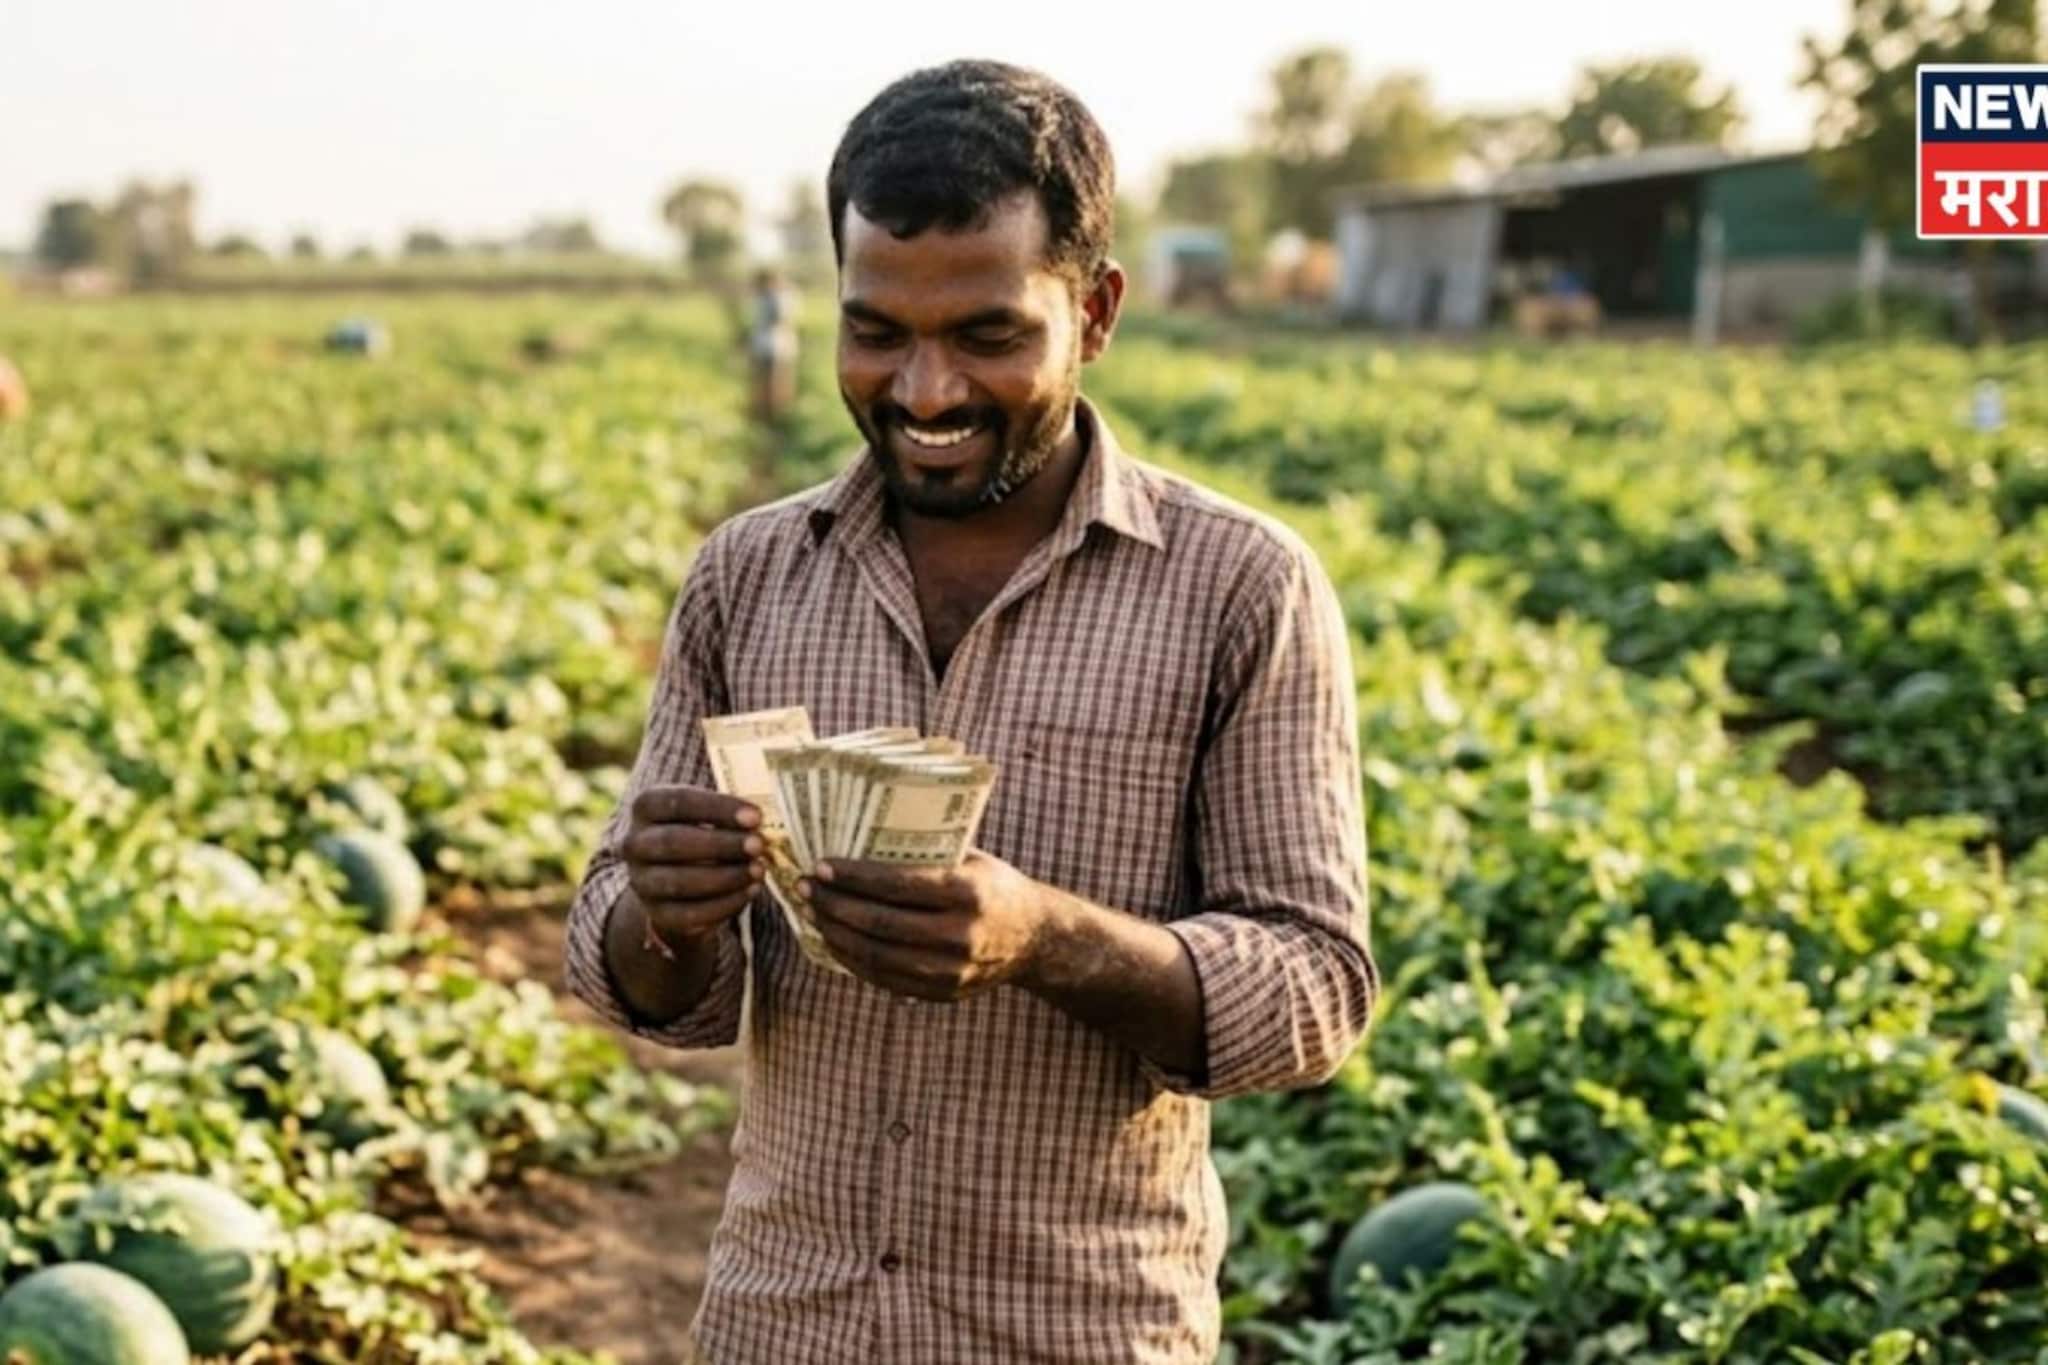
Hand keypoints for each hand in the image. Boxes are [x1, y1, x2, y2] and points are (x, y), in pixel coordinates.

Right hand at [623, 785, 765, 949]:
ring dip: (725, 876)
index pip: (677, 802)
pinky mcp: (657, 914)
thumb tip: (760, 821)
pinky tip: (750, 891)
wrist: (677, 882)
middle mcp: (634, 844)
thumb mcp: (707, 814)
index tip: (754, 816)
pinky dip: (725, 904)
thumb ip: (728, 813)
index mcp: (646, 807)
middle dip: (721, 844)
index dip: (717, 808)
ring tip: (758, 869)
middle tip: (758, 844)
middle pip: (673, 842)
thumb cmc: (700, 833)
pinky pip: (690, 914)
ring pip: (679, 881)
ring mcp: (641, 882)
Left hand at [801, 851, 1052, 1001]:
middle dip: (834, 905)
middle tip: (807, 887)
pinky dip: (853, 959)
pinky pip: (885, 979)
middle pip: (880, 923)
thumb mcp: (971, 859)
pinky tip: (836, 940)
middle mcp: (960, 934)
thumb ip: (927, 852)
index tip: (822, 866)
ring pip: (876, 956)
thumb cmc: (993, 887)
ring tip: (814, 913)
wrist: (1035, 938)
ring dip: (836, 934)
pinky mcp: (942, 992)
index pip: (897, 885)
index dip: (854, 877)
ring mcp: (951, 970)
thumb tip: (861, 834)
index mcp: (967, 892)